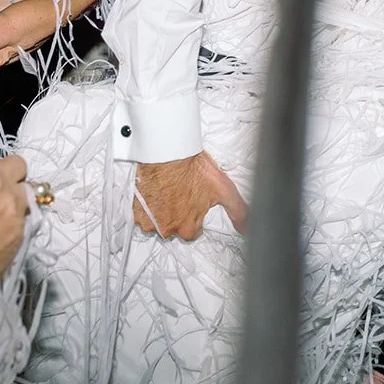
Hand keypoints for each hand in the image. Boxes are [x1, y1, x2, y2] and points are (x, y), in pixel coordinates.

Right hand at [133, 151, 248, 239]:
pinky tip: (155, 192)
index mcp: (188, 228)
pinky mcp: (135, 211)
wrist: (168, 151)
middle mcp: (167, 228)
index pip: (193, 231)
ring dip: (160, 210)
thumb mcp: (224, 189)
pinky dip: (146, 206)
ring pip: (156, 222)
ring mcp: (148, 221)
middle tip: (181, 193)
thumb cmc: (193, 168)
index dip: (195, 215)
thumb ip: (238, 212)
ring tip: (168, 191)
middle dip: (177, 213)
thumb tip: (248, 229)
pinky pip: (141, 215)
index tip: (193, 202)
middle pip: (174, 227)